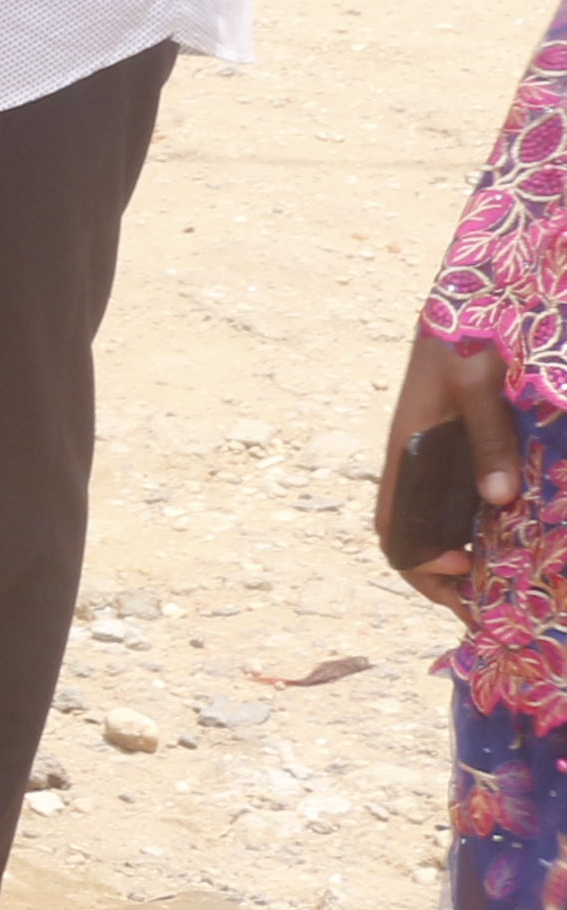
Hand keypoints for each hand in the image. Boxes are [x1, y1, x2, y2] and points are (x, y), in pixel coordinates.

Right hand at [386, 319, 521, 621]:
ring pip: (443, 523)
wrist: (471, 301)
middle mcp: (419, 464)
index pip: (393, 526)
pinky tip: (517, 539)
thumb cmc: (466, 336)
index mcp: (407, 452)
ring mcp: (442, 459)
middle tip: (489, 608)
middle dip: (445, 578)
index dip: (418, 559)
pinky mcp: (467, 449)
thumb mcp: (477, 386)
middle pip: (416, 537)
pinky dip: (486, 530)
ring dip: (467, 558)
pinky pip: (468, 501)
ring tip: (504, 587)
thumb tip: (500, 500)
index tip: (461, 569)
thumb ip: (490, 439)